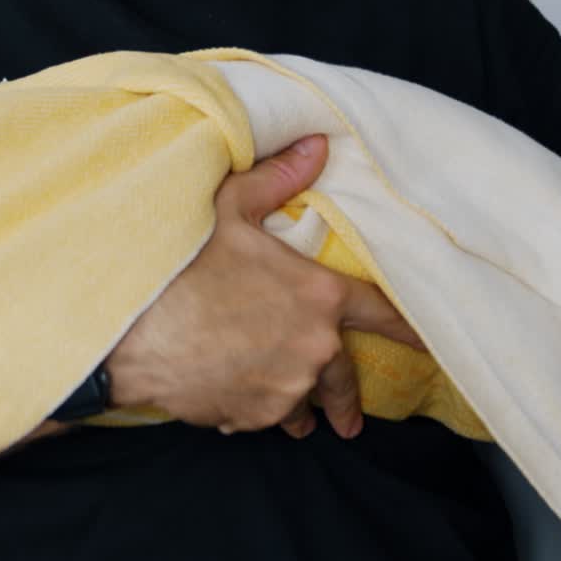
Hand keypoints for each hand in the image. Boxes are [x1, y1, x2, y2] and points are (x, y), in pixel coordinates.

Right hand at [105, 133, 423, 438]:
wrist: (132, 330)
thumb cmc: (183, 263)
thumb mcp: (230, 207)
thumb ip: (279, 178)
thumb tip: (317, 144)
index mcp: (317, 297)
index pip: (382, 314)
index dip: (408, 328)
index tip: (428, 343)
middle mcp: (311, 350)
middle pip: (344, 378)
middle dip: (347, 396)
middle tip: (350, 414)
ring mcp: (281, 390)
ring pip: (303, 401)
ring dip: (299, 400)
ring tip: (294, 409)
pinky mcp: (249, 416)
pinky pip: (265, 414)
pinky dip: (258, 405)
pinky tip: (238, 390)